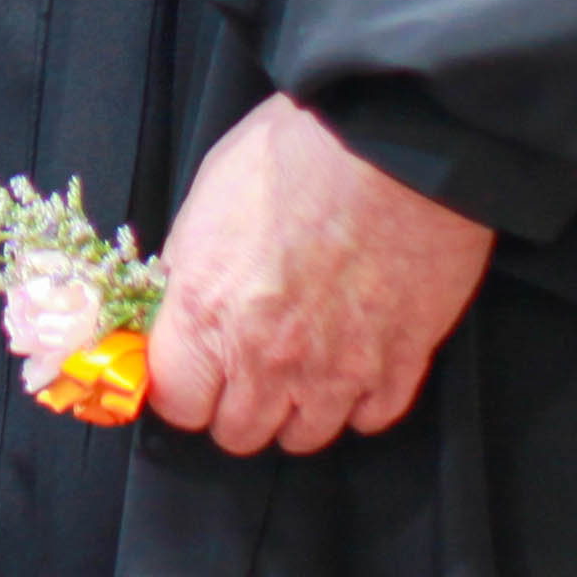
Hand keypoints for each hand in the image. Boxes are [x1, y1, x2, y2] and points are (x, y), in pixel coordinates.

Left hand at [141, 93, 492, 451]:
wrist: (393, 141)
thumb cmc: (297, 152)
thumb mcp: (210, 197)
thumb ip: (191, 267)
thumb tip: (182, 300)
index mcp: (206, 311)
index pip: (177, 403)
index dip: (185, 388)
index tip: (197, 371)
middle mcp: (266, 356)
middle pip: (239, 432)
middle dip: (240, 405)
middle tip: (252, 368)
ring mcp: (336, 368)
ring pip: (306, 436)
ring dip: (300, 408)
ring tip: (307, 363)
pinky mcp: (400, 363)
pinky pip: (371, 418)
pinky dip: (361, 399)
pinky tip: (357, 361)